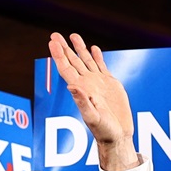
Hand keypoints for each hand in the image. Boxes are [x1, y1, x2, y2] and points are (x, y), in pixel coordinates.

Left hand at [49, 33, 138, 170]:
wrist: (118, 135)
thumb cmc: (104, 131)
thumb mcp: (92, 117)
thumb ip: (82, 102)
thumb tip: (72, 85)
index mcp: (81, 90)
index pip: (66, 68)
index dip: (58, 55)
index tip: (52, 42)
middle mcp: (87, 84)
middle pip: (73, 61)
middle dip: (64, 48)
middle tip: (55, 34)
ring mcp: (98, 83)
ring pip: (86, 61)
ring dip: (79, 48)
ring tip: (73, 35)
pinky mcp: (110, 84)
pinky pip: (101, 66)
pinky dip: (97, 56)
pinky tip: (94, 48)